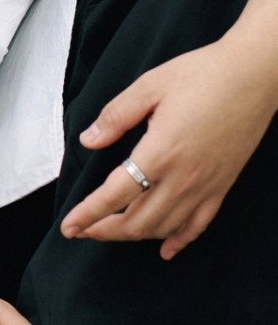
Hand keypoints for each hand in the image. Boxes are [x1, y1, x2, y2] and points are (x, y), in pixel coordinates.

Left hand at [61, 40, 276, 259]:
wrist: (254, 77)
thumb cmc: (202, 75)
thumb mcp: (149, 86)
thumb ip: (116, 116)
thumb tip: (88, 140)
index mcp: (160, 152)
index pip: (114, 195)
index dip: (88, 214)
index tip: (69, 226)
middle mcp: (183, 178)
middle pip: (137, 221)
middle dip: (104, 231)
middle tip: (82, 230)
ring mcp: (205, 187)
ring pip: (164, 228)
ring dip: (134, 236)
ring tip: (111, 232)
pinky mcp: (222, 187)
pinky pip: (198, 225)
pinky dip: (179, 240)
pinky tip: (165, 249)